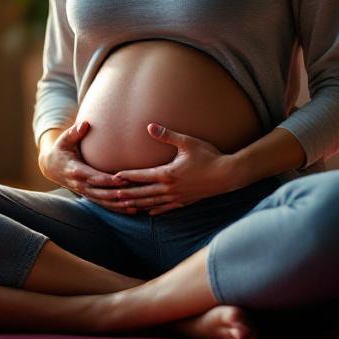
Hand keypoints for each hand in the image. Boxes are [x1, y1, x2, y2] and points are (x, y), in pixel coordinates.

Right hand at [39, 120, 136, 213]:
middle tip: (136, 192)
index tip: (122, 178)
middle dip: (118, 194)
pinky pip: (105, 205)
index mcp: (76, 171)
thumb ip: (74, 132)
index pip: (94, 177)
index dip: (108, 179)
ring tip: (137, 205)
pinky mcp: (90, 196)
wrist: (52, 166)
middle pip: (102, 193)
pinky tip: (133, 210)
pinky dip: (118, 209)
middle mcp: (81, 185)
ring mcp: (86, 192)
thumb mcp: (64, 140)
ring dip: (120, 204)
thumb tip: (84, 124)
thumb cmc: (61, 150)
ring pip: (105, 202)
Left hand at [102, 123, 238, 215]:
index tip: (114, 177)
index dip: (127, 176)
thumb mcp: (187, 143)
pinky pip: (166, 208)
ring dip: (137, 203)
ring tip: (123, 205)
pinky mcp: (184, 201)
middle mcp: (169, 188)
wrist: (227, 175)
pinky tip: (148, 212)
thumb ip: (167, 136)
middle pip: (143, 192)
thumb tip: (150, 126)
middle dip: (126, 193)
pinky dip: (155, 210)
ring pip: (152, 202)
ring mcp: (177, 197)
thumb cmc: (209, 156)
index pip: (142, 176)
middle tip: (111, 196)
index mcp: (167, 174)